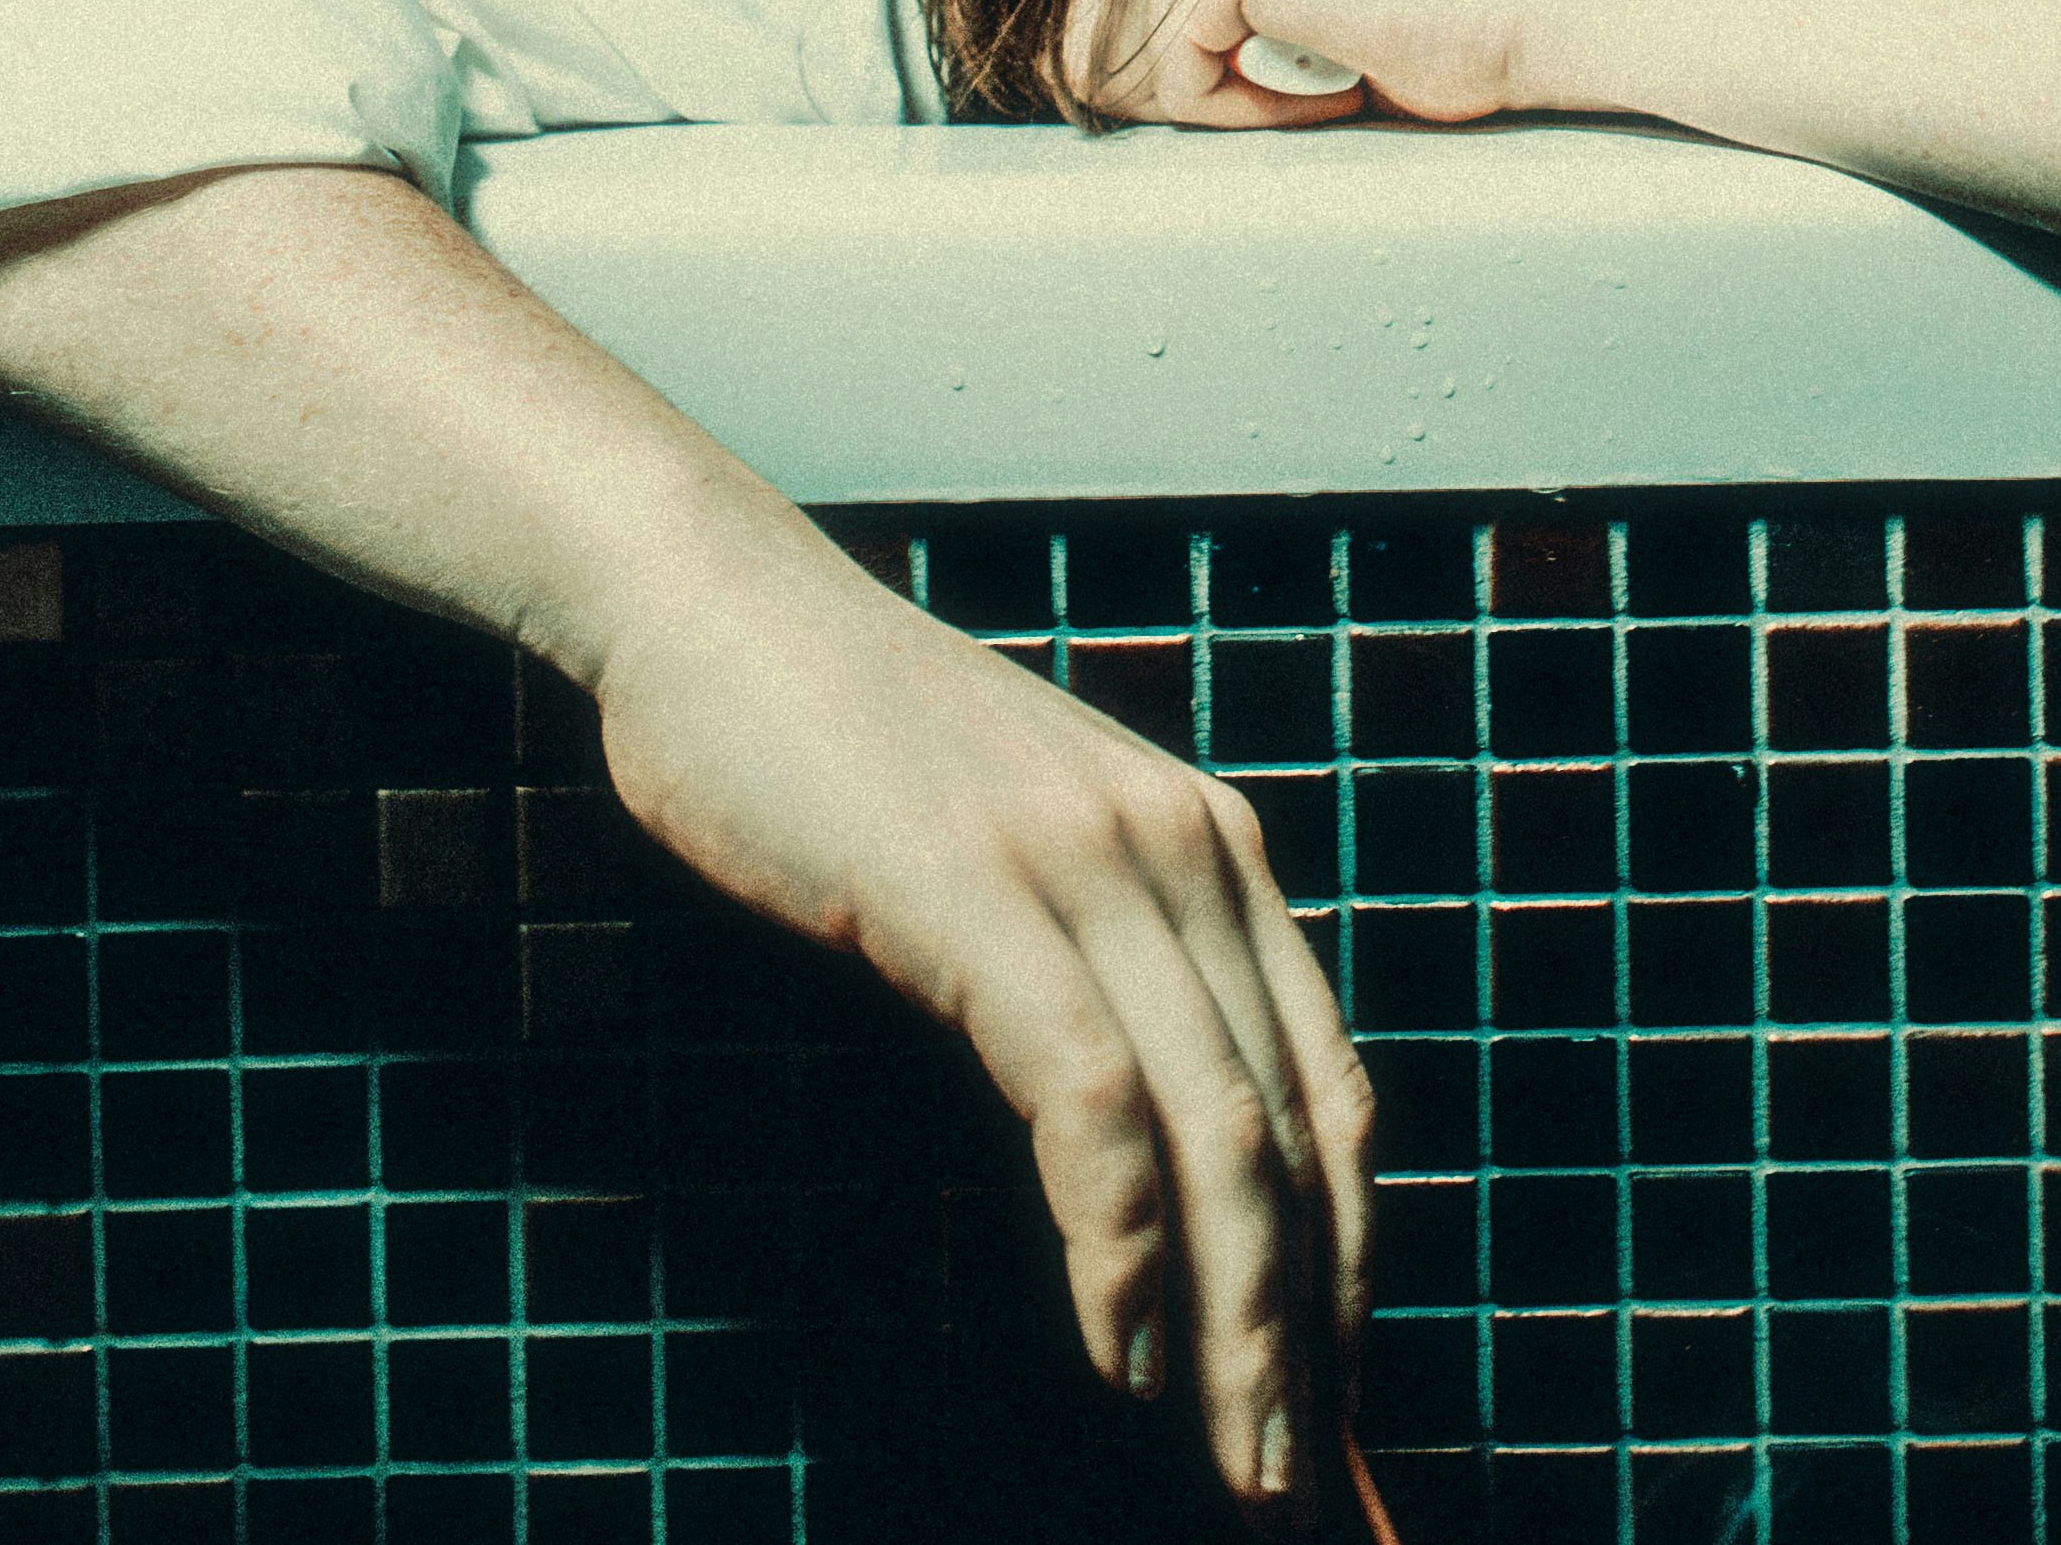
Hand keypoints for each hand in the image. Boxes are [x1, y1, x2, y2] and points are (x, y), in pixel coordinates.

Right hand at [581, 536, 1372, 1519]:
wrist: (709, 603)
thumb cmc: (840, 750)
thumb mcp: (1017, 850)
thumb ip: (1099, 970)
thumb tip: (1145, 1151)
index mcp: (1214, 849)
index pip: (1334, 1093)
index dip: (1351, 1260)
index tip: (1334, 1397)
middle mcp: (1188, 853)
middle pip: (1300, 1138)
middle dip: (1309, 1334)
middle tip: (1297, 1484)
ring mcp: (1092, 867)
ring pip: (1221, 1137)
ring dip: (1236, 1324)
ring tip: (1229, 1458)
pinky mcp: (986, 895)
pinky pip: (1093, 1104)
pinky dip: (1120, 1243)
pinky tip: (1119, 1341)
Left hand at [1056, 0, 1574, 126]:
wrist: (1516, 13)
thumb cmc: (1424, 40)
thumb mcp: (1275, 44)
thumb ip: (1188, 48)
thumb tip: (1073, 81)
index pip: (1091, 32)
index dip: (1165, 95)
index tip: (1281, 83)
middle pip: (1091, 53)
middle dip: (1188, 102)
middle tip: (1303, 82)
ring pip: (1139, 75)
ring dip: (1236, 106)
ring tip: (1327, 70)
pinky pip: (1184, 84)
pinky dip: (1263, 106)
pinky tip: (1336, 68)